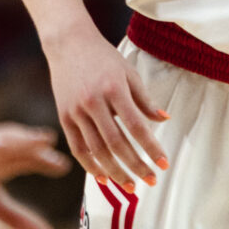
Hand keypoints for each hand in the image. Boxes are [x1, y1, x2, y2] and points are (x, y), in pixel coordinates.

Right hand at [42, 32, 167, 192]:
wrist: (68, 43)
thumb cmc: (103, 56)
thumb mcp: (128, 72)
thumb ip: (144, 98)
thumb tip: (164, 119)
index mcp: (113, 88)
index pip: (136, 126)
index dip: (151, 147)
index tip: (164, 163)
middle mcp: (93, 101)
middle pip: (116, 143)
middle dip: (136, 165)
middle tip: (151, 181)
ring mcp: (76, 110)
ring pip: (96, 150)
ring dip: (115, 171)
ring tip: (131, 186)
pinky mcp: (64, 116)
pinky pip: (78, 147)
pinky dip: (90, 165)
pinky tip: (104, 177)